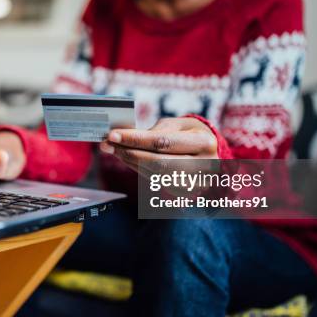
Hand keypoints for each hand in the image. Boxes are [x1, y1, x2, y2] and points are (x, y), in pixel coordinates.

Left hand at [99, 117, 217, 175]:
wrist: (208, 149)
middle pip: (159, 163)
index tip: (113, 135)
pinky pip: (156, 183)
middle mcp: (205, 165)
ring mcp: (197, 183)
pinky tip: (129, 159)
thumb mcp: (176, 123)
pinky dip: (139, 170)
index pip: (163, 142)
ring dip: (131, 162)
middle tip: (108, 144)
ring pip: (156, 175)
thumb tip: (122, 139)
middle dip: (129, 153)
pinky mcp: (187, 192)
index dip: (135, 140)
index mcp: (204, 142)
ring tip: (116, 150)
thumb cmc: (188, 132)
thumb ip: (153, 131)